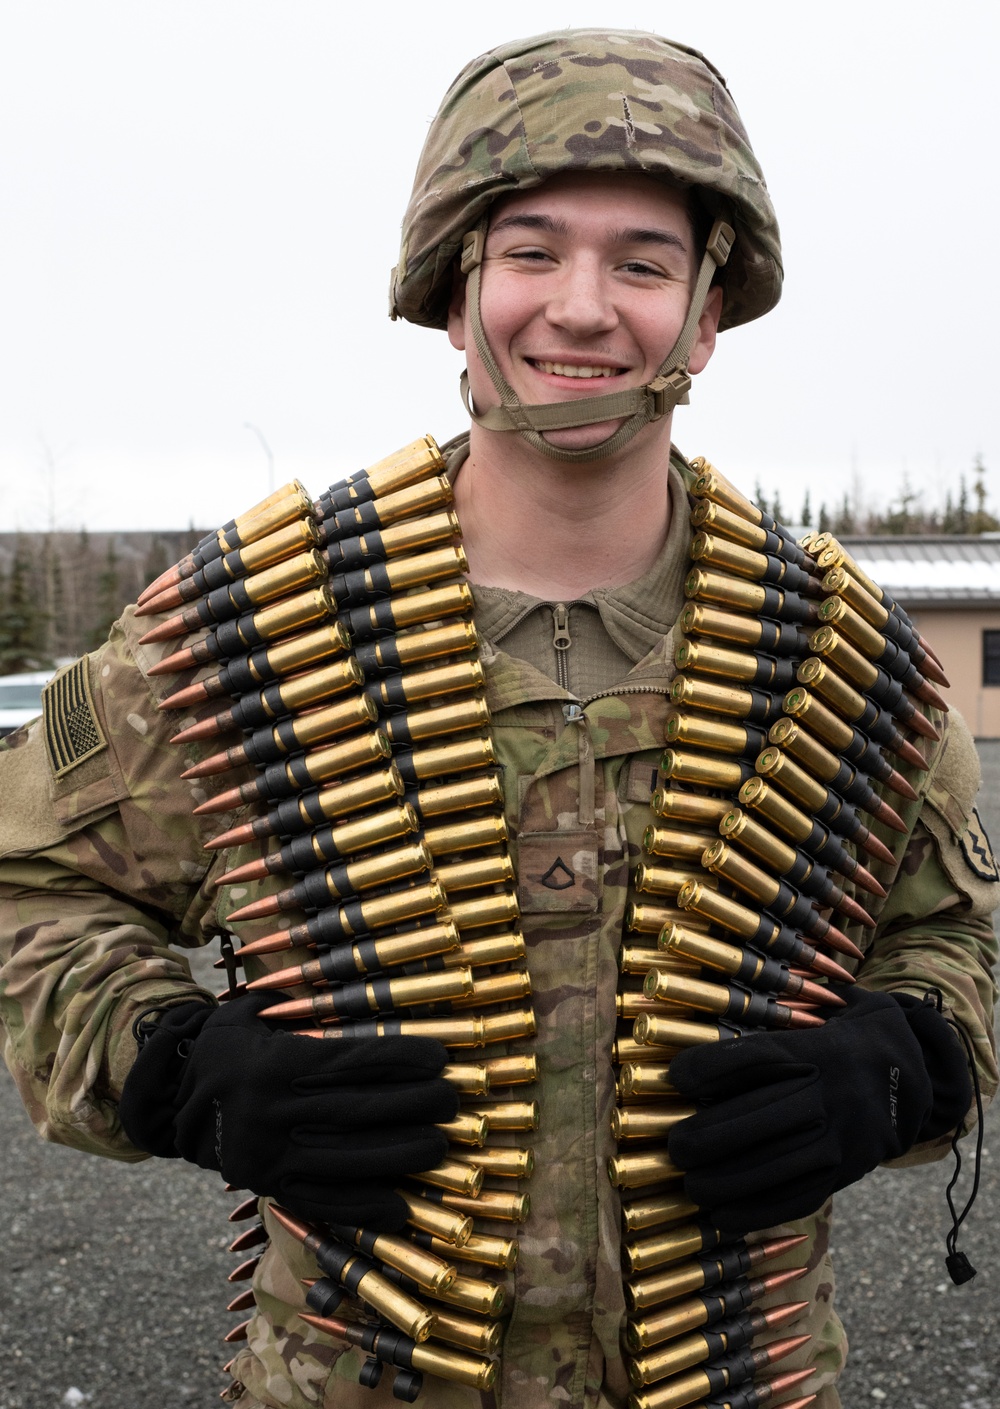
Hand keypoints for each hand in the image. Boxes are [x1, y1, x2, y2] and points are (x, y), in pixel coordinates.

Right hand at [119, 993, 458, 1229]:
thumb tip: (355, 985)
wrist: (168, 1100)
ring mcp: (269, 1157)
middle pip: (358, 1112)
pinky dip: (365, 1205)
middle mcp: (270, 1113)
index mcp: (271, 1064)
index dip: (400, 1059)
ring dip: (401, 1155)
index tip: (440, 1058)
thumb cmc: (225, 1045)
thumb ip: (298, 1004)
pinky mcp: (268, 1188)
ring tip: (441, 1145)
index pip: (350, 1062)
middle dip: (413, 1107)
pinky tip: (403, 1201)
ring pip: (348, 1160)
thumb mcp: (250, 1012)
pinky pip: (324, 1202)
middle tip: (453, 1101)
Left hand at [667, 986, 970, 1234]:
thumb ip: (763, 1033)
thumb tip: (696, 1051)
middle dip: (706, 1137)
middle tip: (673, 1148)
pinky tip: (721, 1217)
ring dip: (723, 1181)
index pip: (752, 1057)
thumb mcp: (813, 1020)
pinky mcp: (847, 1171)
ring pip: (775, 1165)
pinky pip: (799, 1198)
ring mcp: (841, 1137)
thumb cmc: (840, 1042)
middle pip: (757, 1118)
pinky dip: (756, 1212)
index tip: (674, 1079)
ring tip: (690, 1185)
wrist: (914, 1073)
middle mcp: (829, 1093)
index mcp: (814, 1051)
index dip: (708, 1068)